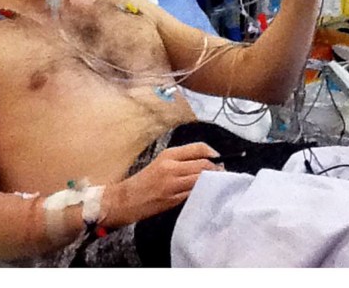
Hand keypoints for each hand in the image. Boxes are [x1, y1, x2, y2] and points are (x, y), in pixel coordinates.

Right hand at [103, 142, 222, 225]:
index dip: (214, 153)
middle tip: (223, 174)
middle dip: (217, 170)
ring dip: (213, 182)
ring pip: (200, 180)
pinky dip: (202, 193)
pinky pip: (193, 194)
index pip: (198, 148)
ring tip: (218, 184)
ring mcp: (172, 184)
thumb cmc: (144, 181)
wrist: (125, 200)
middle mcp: (171, 167)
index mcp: (169, 154)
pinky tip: (206, 194)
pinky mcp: (172, 200)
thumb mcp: (161, 163)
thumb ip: (182, 161)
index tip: (220, 159)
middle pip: (203, 164)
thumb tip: (207, 162)